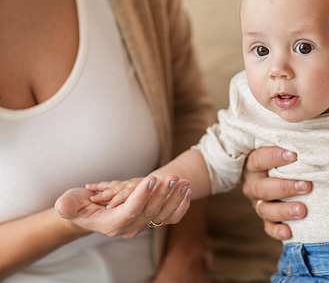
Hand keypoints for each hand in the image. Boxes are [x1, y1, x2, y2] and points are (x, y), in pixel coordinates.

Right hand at [55, 175, 190, 238]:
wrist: (86, 213)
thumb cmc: (76, 206)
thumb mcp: (68, 203)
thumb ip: (68, 206)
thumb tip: (64, 208)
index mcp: (111, 224)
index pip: (130, 211)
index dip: (141, 196)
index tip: (151, 179)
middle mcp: (128, 228)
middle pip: (149, 212)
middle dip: (162, 193)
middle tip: (173, 176)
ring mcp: (140, 225)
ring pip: (161, 214)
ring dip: (174, 198)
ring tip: (184, 181)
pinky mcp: (148, 220)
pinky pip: (169, 217)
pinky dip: (179, 206)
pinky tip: (188, 192)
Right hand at [242, 147, 310, 239]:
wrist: (281, 173)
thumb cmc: (288, 157)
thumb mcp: (283, 148)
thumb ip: (290, 142)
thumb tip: (308, 129)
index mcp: (253, 164)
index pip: (259, 160)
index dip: (274, 157)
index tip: (295, 155)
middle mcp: (253, 184)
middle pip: (262, 188)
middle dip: (284, 187)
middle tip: (306, 186)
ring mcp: (259, 202)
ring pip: (265, 209)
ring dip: (283, 210)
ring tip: (302, 210)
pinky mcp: (266, 218)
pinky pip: (268, 227)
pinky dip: (277, 231)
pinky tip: (289, 232)